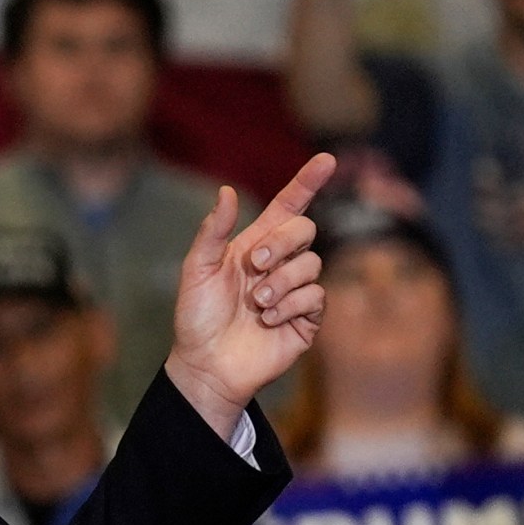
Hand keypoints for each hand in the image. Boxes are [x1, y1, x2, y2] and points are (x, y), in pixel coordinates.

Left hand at [162, 153, 335, 436]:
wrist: (207, 364)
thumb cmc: (197, 317)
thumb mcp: (197, 270)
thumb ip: (213, 232)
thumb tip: (226, 192)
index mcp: (254, 245)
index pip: (288, 206)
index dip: (307, 182)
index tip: (326, 160)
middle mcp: (279, 263)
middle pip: (305, 229)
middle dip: (282, 242)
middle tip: (255, 264)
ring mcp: (295, 290)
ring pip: (311, 264)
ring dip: (281, 281)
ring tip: (257, 304)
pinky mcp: (306, 318)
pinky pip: (316, 296)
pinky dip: (290, 305)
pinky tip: (268, 320)